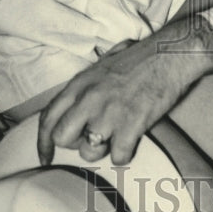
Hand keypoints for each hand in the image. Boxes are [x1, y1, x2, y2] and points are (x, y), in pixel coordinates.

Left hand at [37, 20, 212, 165]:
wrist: (170, 54)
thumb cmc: (140, 57)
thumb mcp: (102, 66)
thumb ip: (85, 87)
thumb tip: (75, 106)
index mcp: (79, 84)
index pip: (47, 118)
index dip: (43, 142)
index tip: (46, 157)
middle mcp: (88, 99)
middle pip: (63, 138)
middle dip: (75, 143)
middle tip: (92, 137)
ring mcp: (109, 113)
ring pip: (88, 152)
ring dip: (102, 150)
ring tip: (117, 135)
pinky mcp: (131, 125)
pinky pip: (118, 157)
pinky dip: (125, 153)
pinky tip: (133, 139)